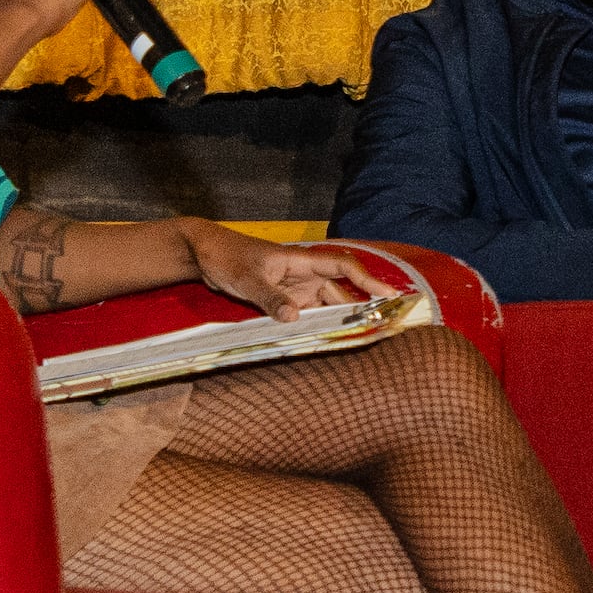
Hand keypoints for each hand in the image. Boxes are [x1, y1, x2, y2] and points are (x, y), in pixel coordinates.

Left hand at [187, 223, 395, 318]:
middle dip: (358, 307)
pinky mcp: (283, 298)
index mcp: (301, 260)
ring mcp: (294, 287)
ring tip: (353, 338)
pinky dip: (313, 324)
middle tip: (375, 328)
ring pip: (323, 305)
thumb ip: (270, 298)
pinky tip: (322, 338)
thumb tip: (294, 318)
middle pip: (338, 292)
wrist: (205, 253)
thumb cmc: (226, 257)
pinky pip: (305, 312)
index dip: (367, 280)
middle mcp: (303, 274)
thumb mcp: (247, 279)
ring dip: (335, 320)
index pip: (343, 267)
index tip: (388, 295)